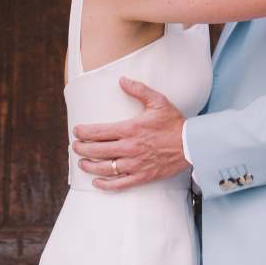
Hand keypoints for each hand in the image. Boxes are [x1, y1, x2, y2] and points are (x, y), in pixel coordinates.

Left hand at [72, 77, 187, 190]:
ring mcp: (135, 164)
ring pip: (105, 168)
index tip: (76, 131)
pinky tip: (97, 182)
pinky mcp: (142, 176)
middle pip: (98, 151)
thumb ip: (138, 89)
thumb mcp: (158, 101)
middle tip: (75, 146)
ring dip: (90, 166)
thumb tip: (121, 80)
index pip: (100, 132)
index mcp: (131, 129)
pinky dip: (106, 184)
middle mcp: (130, 148)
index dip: (84, 132)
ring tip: (82, 162)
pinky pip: (120, 184)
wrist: (191, 145)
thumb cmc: (173, 122)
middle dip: (82, 148)